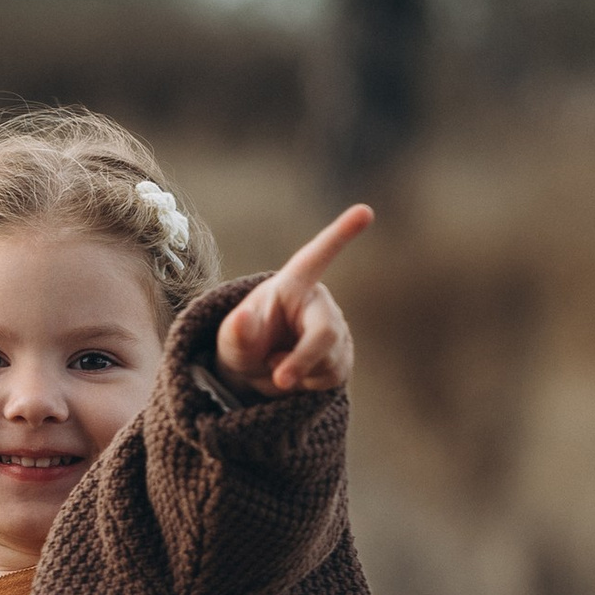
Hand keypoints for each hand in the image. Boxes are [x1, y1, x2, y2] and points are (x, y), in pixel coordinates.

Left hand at [216, 202, 372, 396]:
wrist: (254, 373)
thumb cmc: (243, 344)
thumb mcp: (230, 341)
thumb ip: (237, 332)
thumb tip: (242, 319)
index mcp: (293, 285)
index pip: (318, 256)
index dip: (341, 234)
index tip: (365, 210)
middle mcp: (320, 304)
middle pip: (326, 334)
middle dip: (303, 360)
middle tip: (279, 380)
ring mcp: (335, 330)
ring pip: (329, 361)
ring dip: (299, 373)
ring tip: (278, 363)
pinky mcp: (342, 356)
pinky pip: (331, 378)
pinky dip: (308, 384)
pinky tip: (297, 373)